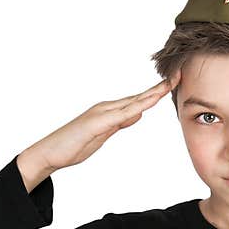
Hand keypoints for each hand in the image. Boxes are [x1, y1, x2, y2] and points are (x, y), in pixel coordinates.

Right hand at [28, 69, 181, 171]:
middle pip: (139, 97)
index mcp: (110, 111)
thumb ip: (120, 122)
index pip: (139, 100)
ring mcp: (100, 114)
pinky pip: (118, 116)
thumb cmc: (74, 145)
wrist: (49, 153)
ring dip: (151, 94)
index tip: (174, 84)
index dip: (157, 92)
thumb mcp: (104, 134)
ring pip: (132, 102)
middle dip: (160, 88)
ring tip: (169, 85)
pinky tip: (145, 105)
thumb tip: (138, 113)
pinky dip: (133, 109)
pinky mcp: (95, 124)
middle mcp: (107, 108)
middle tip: (179, 75)